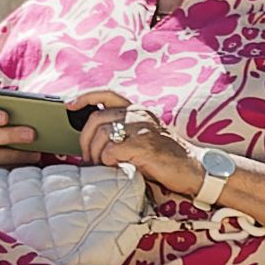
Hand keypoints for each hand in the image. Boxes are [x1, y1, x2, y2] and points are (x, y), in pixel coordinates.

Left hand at [70, 90, 205, 198]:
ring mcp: (142, 128)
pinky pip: (111, 151)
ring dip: (95, 154)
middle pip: (96, 119)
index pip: (107, 95)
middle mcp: (139, 114)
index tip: (70, 105)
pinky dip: (108, 161)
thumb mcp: (145, 135)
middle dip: (85, 141)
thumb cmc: (166, 157)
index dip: (86, 97)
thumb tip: (93, 139)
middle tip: (89, 158)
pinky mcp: (144, 145)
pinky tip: (116, 167)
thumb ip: (124, 130)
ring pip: (101, 135)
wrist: (194, 169)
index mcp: (138, 110)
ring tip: (102, 166)